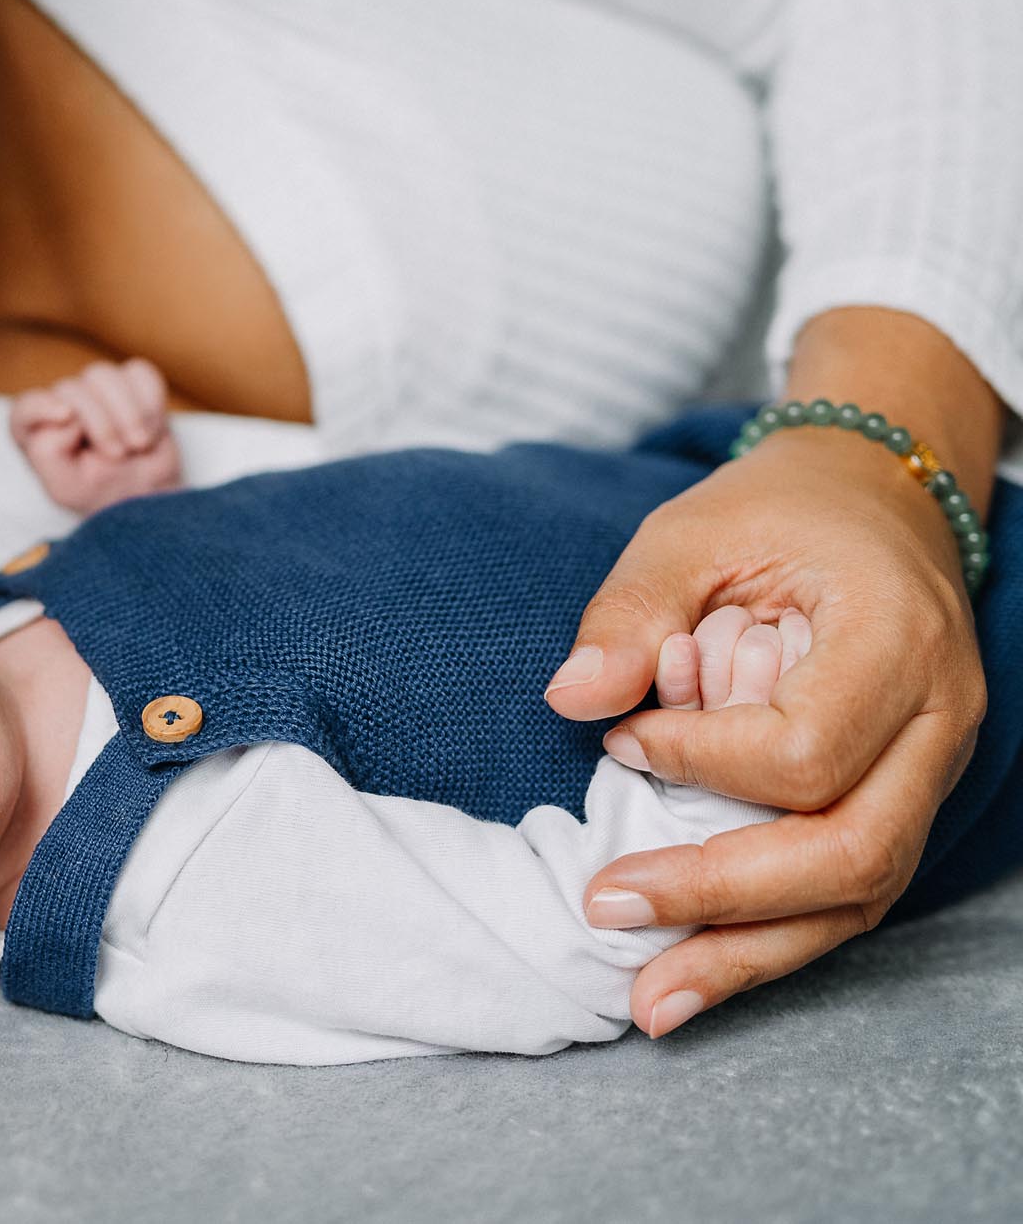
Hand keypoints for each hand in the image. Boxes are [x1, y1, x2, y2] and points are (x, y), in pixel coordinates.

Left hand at [9, 358, 183, 514]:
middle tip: (118, 456)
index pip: (25, 408)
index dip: (41, 406)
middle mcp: (62, 405)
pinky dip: (151, 401)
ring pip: (103, 375)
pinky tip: (152, 429)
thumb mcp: (67, 487)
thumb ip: (48, 450)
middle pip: (71, 389)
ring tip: (139, 444)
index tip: (66, 415)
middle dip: (101, 424)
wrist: (147, 495)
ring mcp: (95, 390)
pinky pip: (139, 373)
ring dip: (128, 413)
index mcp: (36, 431)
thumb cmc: (100, 491)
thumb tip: (67, 412)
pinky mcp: (129, 382)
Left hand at [547, 426, 985, 1038]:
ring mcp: (930, 772)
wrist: (872, 506)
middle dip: (721, 893)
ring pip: (858, 895)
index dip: (701, 762)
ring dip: (746, 954)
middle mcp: (936, 721)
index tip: (623, 741)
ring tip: (647, 1001)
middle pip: (850, 849)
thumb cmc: (778, 515)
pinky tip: (691, 975)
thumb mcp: (691, 532)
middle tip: (606, 904)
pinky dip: (766, 940)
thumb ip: (630, 611)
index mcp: (895, 640)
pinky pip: (846, 892)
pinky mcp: (900, 802)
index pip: (807, 749)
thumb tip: (571, 698)